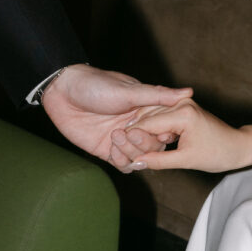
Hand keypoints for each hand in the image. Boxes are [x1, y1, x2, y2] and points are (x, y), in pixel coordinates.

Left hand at [41, 64, 192, 170]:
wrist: (62, 93)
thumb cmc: (95, 85)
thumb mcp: (129, 90)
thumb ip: (159, 95)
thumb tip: (189, 91)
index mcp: (147, 111)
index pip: (166, 129)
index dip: (165, 134)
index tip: (160, 133)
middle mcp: (137, 127)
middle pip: (155, 148)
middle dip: (145, 143)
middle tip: (130, 132)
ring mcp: (123, 140)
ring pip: (140, 159)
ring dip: (131, 152)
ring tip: (115, 135)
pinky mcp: (107, 151)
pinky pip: (124, 165)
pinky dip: (122, 161)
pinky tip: (112, 148)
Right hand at [122, 100, 247, 172]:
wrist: (237, 146)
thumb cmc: (217, 154)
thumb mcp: (186, 160)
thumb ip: (159, 161)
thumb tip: (136, 163)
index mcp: (183, 114)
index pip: (148, 124)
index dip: (132, 137)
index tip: (115, 146)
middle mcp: (181, 103)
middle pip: (147, 117)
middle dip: (134, 133)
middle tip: (116, 145)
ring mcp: (181, 103)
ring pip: (151, 115)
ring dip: (140, 130)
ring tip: (126, 144)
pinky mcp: (182, 107)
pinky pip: (160, 116)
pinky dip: (151, 127)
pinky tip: (141, 139)